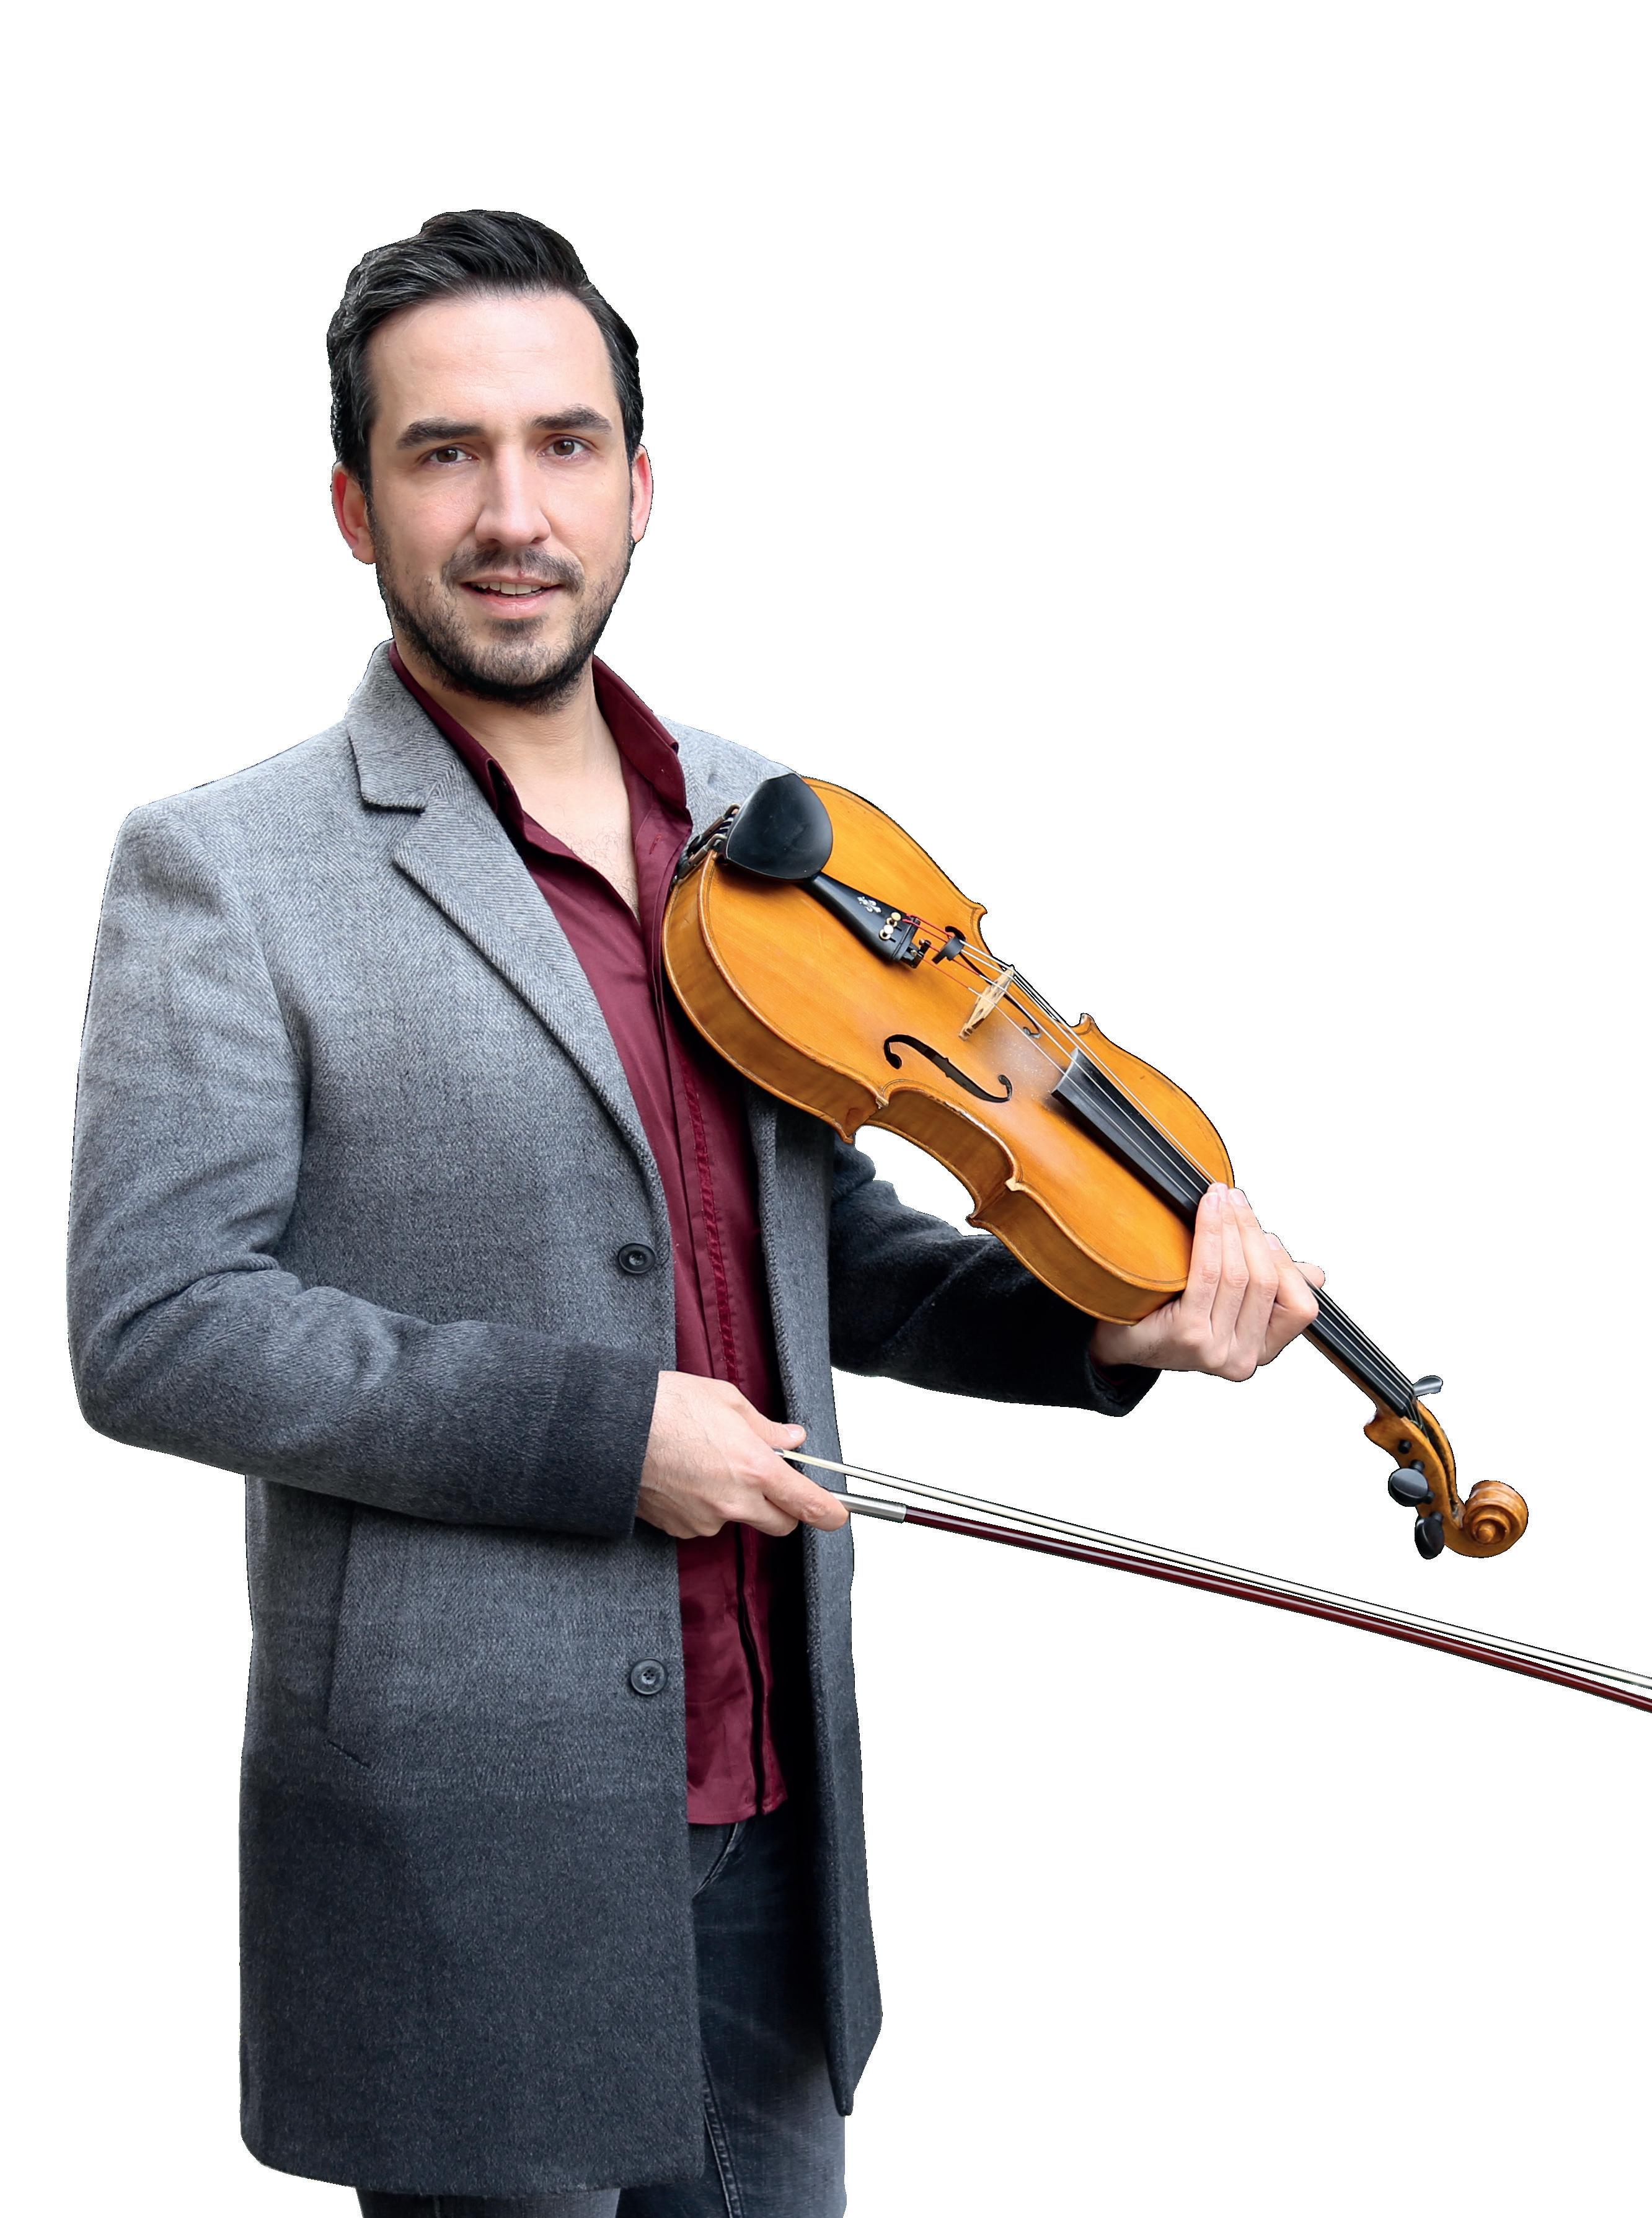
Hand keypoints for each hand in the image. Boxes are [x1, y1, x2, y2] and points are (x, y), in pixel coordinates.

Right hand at [636, 1372, 848, 1538]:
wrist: (613, 1428)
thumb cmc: (667, 1406)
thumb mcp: (727, 1401)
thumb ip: (766, 1427)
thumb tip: (791, 1439)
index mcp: (754, 1467)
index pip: (806, 1502)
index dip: (829, 1512)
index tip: (838, 1515)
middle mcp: (734, 1501)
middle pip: (779, 1524)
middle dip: (784, 1509)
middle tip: (768, 1481)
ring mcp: (705, 1520)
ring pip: (738, 1520)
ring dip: (735, 1502)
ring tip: (705, 1464)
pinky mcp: (679, 1529)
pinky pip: (704, 1523)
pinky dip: (703, 1507)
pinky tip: (684, 1477)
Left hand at [1089, 1183, 1323, 1378]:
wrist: (1121, 1338)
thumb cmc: (1174, 1314)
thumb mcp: (1229, 1305)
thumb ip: (1271, 1290)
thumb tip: (1314, 1275)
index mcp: (1260, 1351)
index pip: (1301, 1309)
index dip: (1287, 1266)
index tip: (1267, 1234)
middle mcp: (1242, 1359)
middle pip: (1266, 1282)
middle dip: (1252, 1232)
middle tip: (1236, 1199)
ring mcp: (1214, 1351)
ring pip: (1239, 1275)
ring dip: (1232, 1226)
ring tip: (1220, 1196)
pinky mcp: (1187, 1334)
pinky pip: (1208, 1274)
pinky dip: (1211, 1233)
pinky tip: (1208, 1209)